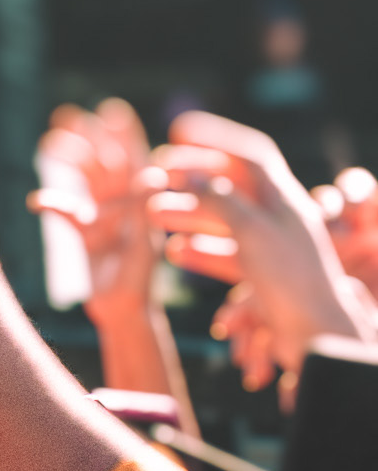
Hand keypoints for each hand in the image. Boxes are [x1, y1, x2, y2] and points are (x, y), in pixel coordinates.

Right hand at [27, 99, 163, 322]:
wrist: (122, 315)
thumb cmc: (140, 285)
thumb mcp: (144, 247)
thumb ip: (144, 213)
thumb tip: (152, 174)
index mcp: (143, 201)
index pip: (134, 158)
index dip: (124, 134)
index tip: (110, 111)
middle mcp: (124, 202)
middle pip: (104, 160)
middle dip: (88, 137)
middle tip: (66, 117)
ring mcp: (103, 214)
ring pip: (84, 176)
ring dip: (68, 158)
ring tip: (50, 142)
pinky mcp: (85, 230)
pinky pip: (65, 208)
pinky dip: (50, 202)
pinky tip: (35, 203)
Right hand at [148, 112, 374, 374]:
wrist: (318, 339)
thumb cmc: (291, 280)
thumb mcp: (251, 229)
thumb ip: (218, 199)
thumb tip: (189, 176)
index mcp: (284, 197)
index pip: (248, 154)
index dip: (213, 138)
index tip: (178, 131)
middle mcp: (278, 216)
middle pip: (230, 184)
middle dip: (192, 176)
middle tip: (158, 172)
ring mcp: (271, 245)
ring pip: (223, 219)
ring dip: (188, 214)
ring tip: (153, 213)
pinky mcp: (263, 274)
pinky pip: (226, 252)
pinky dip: (200, 249)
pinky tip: (175, 252)